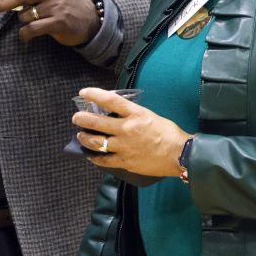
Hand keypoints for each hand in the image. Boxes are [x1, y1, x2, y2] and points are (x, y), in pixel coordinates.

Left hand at [0, 0, 100, 45]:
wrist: (89, 19)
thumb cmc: (63, 2)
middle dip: (0, 3)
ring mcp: (57, 6)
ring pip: (25, 15)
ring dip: (21, 20)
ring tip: (29, 21)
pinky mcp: (59, 22)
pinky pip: (32, 28)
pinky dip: (24, 34)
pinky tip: (25, 36)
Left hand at [72, 87, 190, 176]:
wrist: (179, 154)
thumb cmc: (168, 132)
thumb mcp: (149, 115)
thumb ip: (131, 114)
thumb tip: (116, 112)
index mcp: (134, 114)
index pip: (109, 100)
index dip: (94, 94)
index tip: (83, 93)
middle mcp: (126, 129)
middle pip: (96, 122)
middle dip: (81, 118)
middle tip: (76, 117)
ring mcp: (124, 146)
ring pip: (96, 142)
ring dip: (84, 138)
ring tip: (80, 135)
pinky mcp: (125, 162)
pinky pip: (104, 160)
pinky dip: (95, 157)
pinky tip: (90, 155)